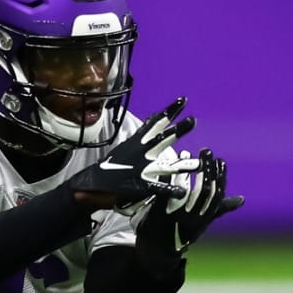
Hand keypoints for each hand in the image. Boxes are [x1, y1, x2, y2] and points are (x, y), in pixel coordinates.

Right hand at [69, 97, 199, 210]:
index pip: (155, 124)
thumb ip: (143, 135)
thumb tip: (154, 118)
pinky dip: (170, 190)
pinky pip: (159, 189)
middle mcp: (141, 153)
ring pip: (167, 166)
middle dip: (178, 131)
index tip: (183, 100)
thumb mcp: (128, 146)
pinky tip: (182, 191)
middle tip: (193, 121)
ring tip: (200, 164)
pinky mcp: (141, 186)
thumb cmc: (113, 166)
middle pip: (163, 139)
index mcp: (137, 143)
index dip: (169, 112)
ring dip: (183, 165)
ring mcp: (142, 169)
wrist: (92, 185)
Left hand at [135, 149, 242, 274]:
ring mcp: (176, 216)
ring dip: (187, 170)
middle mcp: (194, 218)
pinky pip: (166, 192)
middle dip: (207, 169)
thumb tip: (241, 199)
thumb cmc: (182, 232)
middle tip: (207, 151)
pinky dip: (167, 178)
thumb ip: (220, 208)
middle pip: (204, 190)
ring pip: (186, 189)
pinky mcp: (159, 213)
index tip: (220, 161)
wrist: (158, 251)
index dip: (220, 177)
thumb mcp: (203, 221)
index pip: (217, 195)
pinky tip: (169, 165)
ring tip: (187, 153)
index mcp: (205, 219)